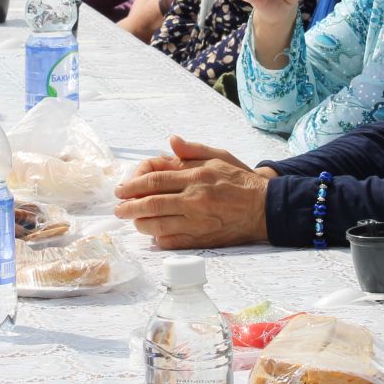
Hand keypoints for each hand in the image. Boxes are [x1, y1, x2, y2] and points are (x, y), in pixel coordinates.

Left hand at [114, 137, 270, 248]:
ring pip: (157, 225)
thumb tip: (171, 141)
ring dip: (140, 223)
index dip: (132, 185)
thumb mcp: (218, 156)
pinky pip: (172, 241)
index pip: (154, 180)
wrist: (265, 208)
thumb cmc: (240, 180)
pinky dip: (158, 239)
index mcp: (196, 176)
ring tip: (133, 221)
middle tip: (118, 209)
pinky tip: (153, 234)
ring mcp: (197, 222)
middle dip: (128, 207)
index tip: (120, 190)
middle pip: (151, 203)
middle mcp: (194, 199)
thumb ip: (192, 150)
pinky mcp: (202, 239)